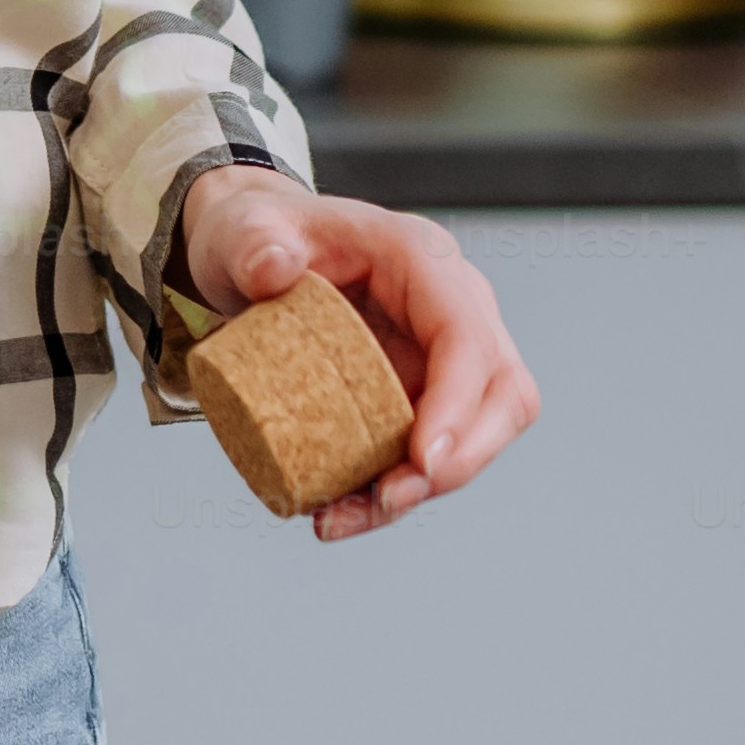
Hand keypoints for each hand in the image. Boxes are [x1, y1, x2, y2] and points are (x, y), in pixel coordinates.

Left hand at [176, 164, 538, 541]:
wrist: (247, 256)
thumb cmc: (257, 235)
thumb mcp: (242, 228)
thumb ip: (251, 242)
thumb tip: (271, 267)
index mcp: (422, 259)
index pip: (468, 337)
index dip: (458, 403)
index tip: (422, 460)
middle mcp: (450, 307)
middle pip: (502, 394)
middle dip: (459, 459)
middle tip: (391, 498)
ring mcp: (441, 355)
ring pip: (475, 435)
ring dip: (423, 487)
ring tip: (346, 516)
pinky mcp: (420, 393)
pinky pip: (428, 451)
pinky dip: (392, 488)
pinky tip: (341, 511)